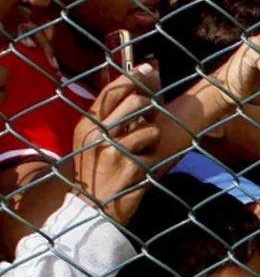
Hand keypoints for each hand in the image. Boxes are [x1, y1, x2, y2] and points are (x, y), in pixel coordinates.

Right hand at [71, 67, 160, 225]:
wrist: (90, 208)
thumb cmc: (94, 174)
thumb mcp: (91, 143)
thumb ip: (107, 121)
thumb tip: (134, 96)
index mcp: (87, 124)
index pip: (111, 91)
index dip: (131, 77)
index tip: (147, 67)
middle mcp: (98, 133)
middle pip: (135, 103)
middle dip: (149, 108)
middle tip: (150, 115)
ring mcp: (115, 149)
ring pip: (150, 129)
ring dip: (152, 140)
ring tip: (140, 153)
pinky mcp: (132, 166)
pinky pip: (155, 154)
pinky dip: (153, 161)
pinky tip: (140, 170)